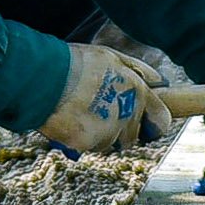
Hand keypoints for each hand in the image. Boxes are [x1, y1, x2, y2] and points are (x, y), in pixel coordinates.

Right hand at [41, 44, 170, 153]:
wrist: (42, 77)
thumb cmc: (75, 62)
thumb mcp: (112, 57)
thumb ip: (139, 73)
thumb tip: (161, 83)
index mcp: (137, 92)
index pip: (161, 122)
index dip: (152, 124)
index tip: (144, 125)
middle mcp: (127, 115)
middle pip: (131, 137)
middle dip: (118, 130)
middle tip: (98, 113)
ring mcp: (107, 132)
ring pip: (107, 143)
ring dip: (96, 134)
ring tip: (77, 112)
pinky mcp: (86, 144)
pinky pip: (86, 148)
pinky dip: (77, 139)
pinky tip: (66, 120)